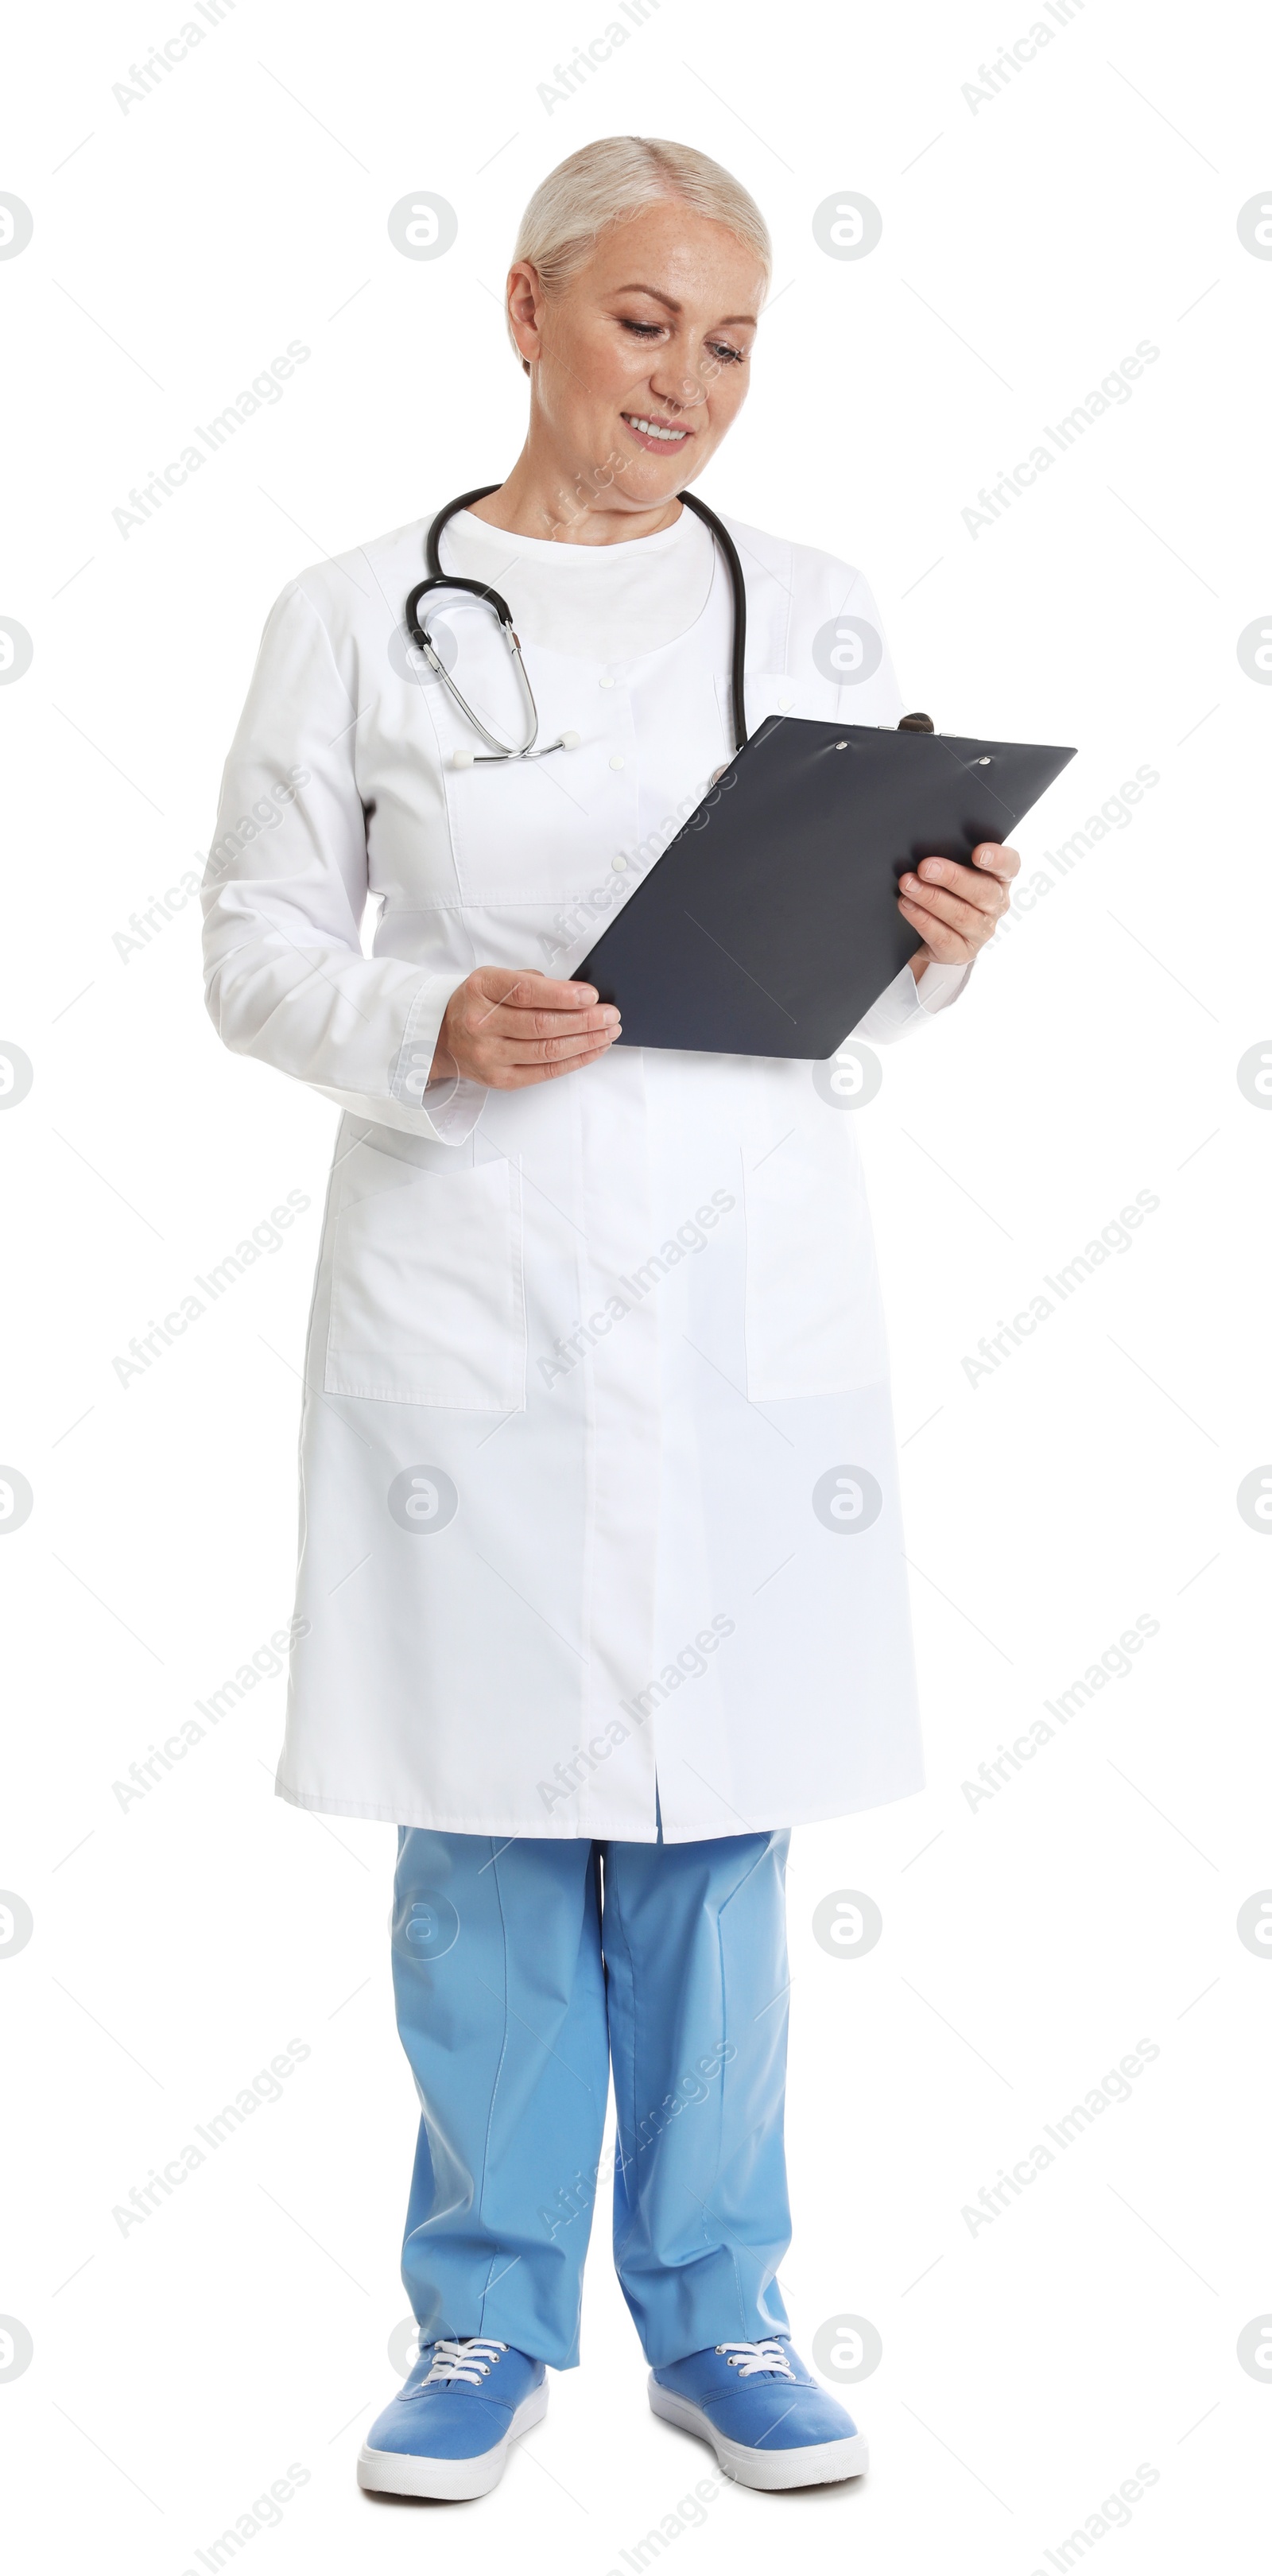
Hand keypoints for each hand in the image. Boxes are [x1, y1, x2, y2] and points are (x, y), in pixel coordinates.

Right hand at [430, 967, 620, 1090]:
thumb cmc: (477, 1003)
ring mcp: (489, 1056)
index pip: (525, 993)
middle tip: (610, 1015)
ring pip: (547, 1051)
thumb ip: (531, 983)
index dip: (562, 995)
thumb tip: (577, 994)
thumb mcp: (494, 979)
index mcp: (480, 990)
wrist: (441, 1036)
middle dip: (584, 1020)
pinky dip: (575, 1060)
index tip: (591, 995)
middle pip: (542, 1025)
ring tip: (608, 1031)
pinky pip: (545, 1072)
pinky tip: (593, 1049)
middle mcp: (481, 1024)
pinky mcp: (500, 1079)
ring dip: (585, 1041)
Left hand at [898, 841, 1018, 974]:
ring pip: (960, 915)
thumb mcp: (951, 873)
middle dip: (951, 878)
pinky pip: (943, 938)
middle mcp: (996, 906)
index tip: (978, 853)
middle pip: (982, 891)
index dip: (997, 859)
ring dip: (931, 898)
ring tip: (908, 885)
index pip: (1009, 866)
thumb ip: (950, 858)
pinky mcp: (962, 953)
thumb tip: (927, 850)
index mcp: (999, 879)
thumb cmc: (943, 891)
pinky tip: (908, 906)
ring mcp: (981, 932)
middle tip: (925, 867)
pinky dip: (923, 920)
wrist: (928, 932)